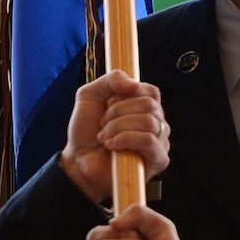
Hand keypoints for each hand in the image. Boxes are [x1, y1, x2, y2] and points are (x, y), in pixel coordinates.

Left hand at [60, 71, 169, 201]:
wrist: (78, 160)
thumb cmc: (87, 131)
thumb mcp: (90, 95)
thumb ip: (111, 79)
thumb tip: (134, 83)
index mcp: (144, 107)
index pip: (151, 91)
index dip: (127, 94)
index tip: (107, 104)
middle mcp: (156, 123)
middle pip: (149, 105)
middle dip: (119, 112)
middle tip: (103, 123)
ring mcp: (160, 142)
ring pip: (149, 122)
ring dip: (118, 127)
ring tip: (104, 137)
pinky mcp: (158, 160)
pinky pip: (149, 140)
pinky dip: (125, 139)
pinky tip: (112, 146)